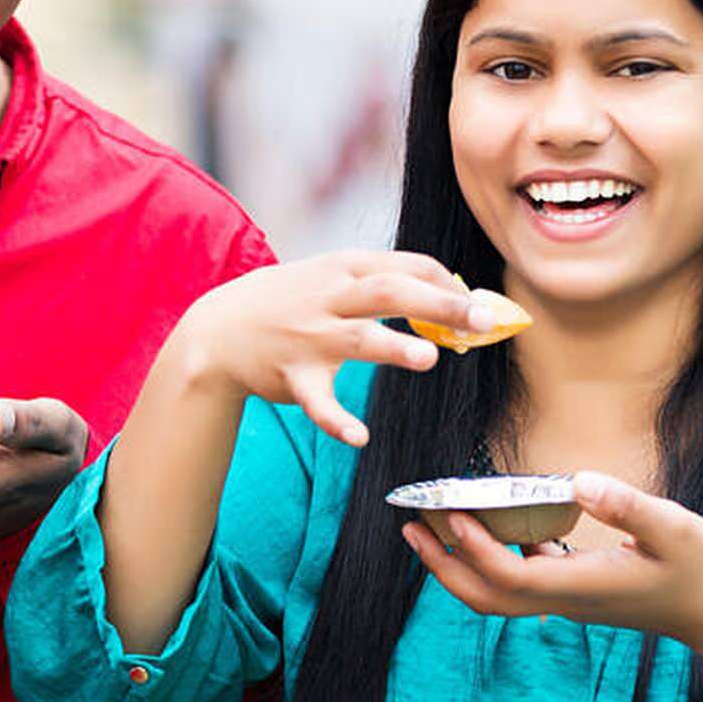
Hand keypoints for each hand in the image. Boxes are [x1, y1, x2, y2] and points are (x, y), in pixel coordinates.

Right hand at [166, 251, 490, 445]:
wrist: (216, 330)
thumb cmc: (286, 300)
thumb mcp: (328, 275)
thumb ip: (380, 281)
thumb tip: (448, 291)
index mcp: (344, 267)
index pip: (408, 265)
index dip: (450, 285)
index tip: (480, 306)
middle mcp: (329, 298)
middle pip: (392, 292)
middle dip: (441, 305)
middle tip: (486, 321)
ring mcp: (310, 337)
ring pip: (359, 339)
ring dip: (395, 348)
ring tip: (430, 359)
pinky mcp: (293, 377)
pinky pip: (318, 402)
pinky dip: (337, 420)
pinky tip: (360, 436)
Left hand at [402, 471, 702, 646]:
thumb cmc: (701, 570)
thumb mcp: (677, 529)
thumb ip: (629, 505)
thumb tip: (578, 481)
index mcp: (581, 587)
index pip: (511, 577)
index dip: (475, 548)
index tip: (451, 512)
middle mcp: (563, 599)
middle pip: (486, 597)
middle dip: (443, 564)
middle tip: (409, 525)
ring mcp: (565, 598)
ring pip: (496, 593)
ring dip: (459, 562)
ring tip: (432, 523)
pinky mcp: (572, 589)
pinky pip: (518, 579)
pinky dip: (493, 556)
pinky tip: (495, 520)